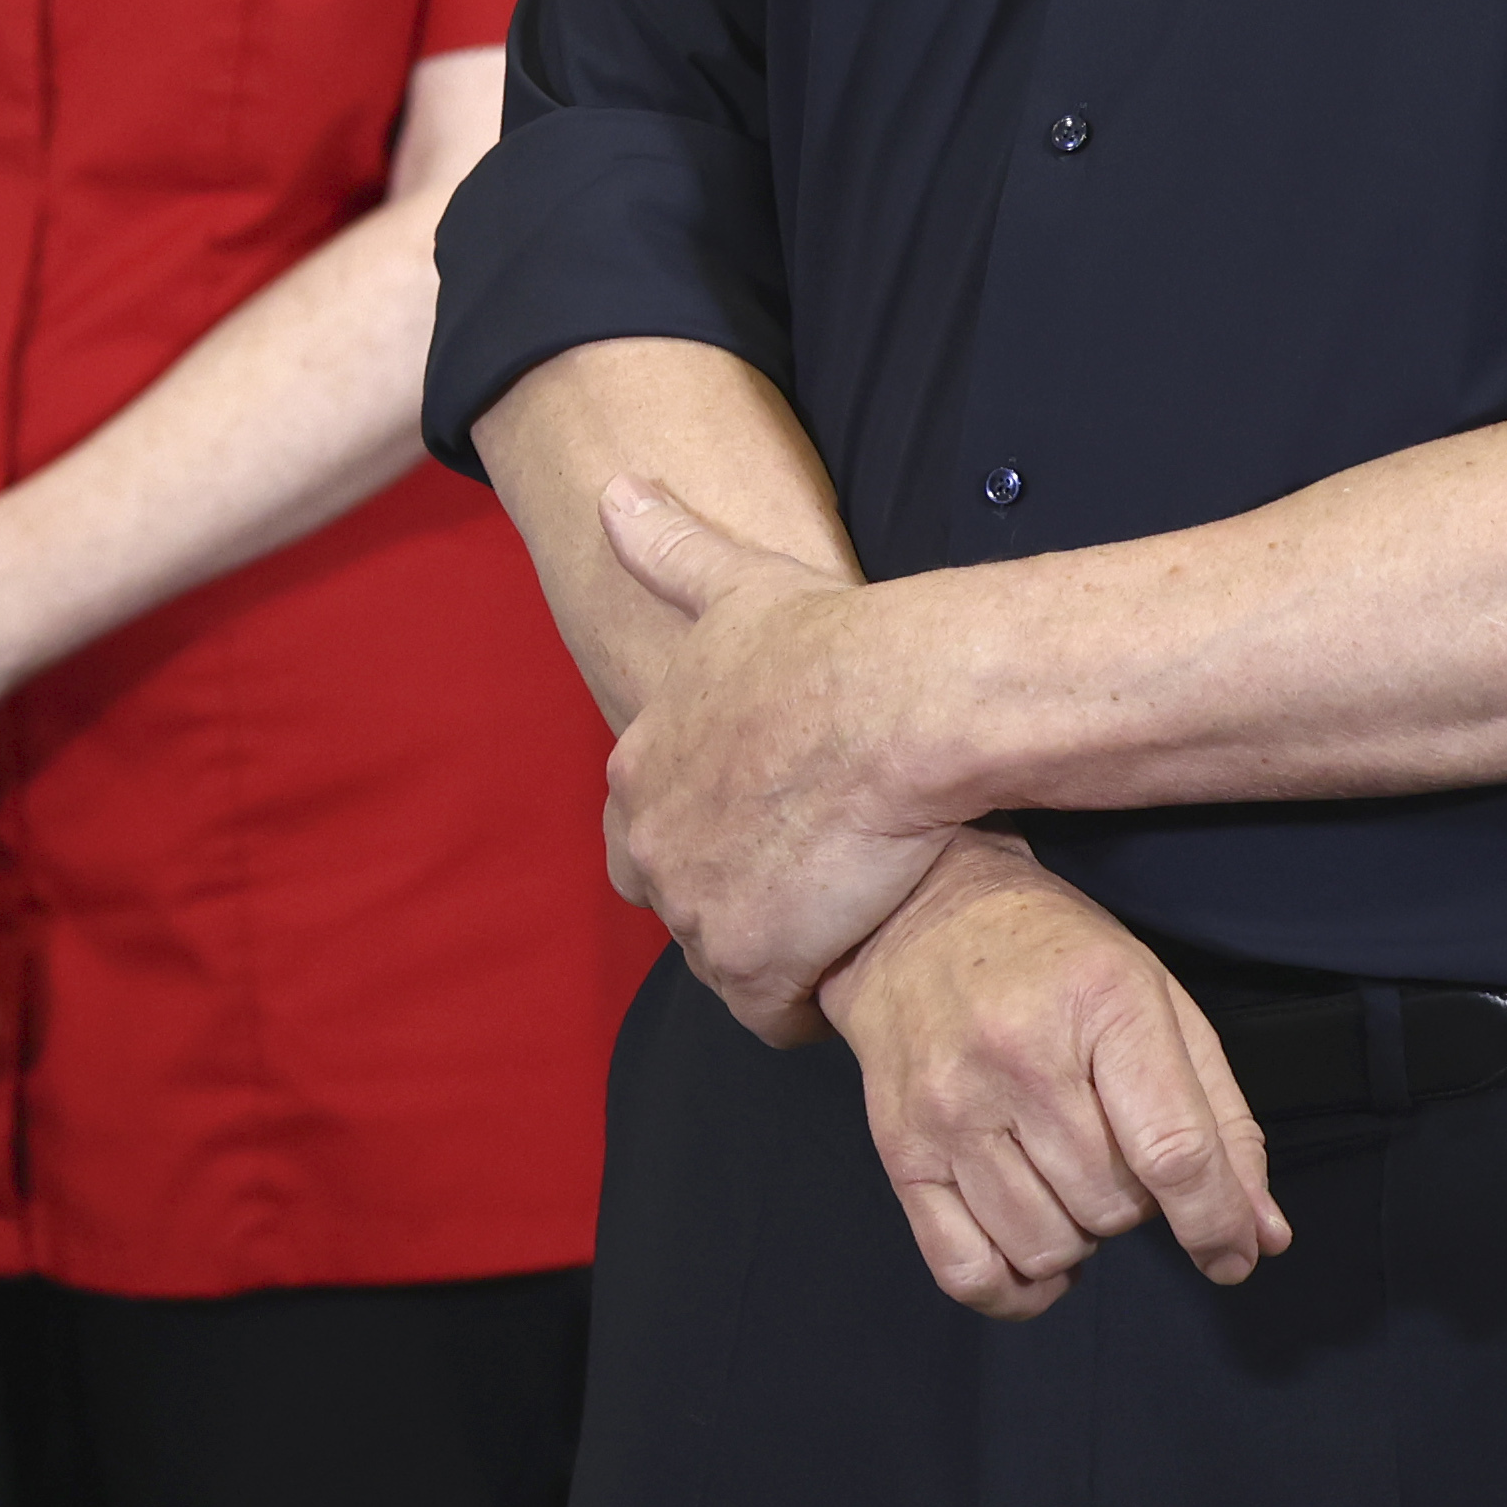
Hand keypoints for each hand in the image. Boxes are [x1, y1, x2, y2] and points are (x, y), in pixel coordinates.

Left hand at [596, 475, 960, 1039]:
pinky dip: (810, 1002)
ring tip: (848, 916)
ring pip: (728, 958)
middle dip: (740, 900)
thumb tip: (614, 491)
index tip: (772, 828)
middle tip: (816, 878)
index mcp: (640, 769)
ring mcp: (694, 911)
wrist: (892, 705)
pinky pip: (771, 1015)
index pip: (646, 832)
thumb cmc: (826, 645)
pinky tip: (856, 960)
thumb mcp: (732, 584)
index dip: (712, 836)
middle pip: (684, 902)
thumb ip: (668, 549)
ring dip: (782, 948)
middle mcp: (650, 844)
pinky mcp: (753, 966)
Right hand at [815, 833, 1284, 1320]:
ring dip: (1076, 1235)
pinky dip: (1014, 1290)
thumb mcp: (1158, 1001)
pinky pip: (966, 1270)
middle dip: (1134, 1201)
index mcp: (1101, 1003)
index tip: (1232, 1251)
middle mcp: (1017, 1057)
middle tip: (1111, 1149)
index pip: (1174, 1154)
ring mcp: (948, 1107)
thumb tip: (1259, 1235)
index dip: (1216, 1223)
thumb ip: (1221, 1120)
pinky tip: (1032, 1252)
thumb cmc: (1050, 956)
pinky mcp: (899, 1147)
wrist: (910, 913)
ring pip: (1047, 1246)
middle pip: (1113, 1206)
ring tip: (1063, 1178)